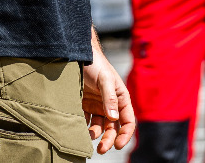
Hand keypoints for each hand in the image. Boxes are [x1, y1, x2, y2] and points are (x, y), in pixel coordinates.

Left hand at [82, 35, 135, 151]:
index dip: (125, 134)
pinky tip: (77, 129)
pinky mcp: (84, 105)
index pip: (127, 120)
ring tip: (86, 136)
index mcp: (120, 98)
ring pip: (99, 127)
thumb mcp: (104, 79)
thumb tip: (114, 118)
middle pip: (113, 127)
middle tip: (101, 150)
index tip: (117, 145)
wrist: (76, 54)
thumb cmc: (95, 63)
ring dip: (95, 135)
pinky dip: (82, 127)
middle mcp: (110, 104)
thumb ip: (109, 97)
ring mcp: (97, 105)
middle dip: (108, 139)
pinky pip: (85, 121)